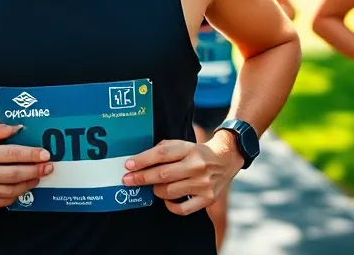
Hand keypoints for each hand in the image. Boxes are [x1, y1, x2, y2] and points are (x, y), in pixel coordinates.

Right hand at [0, 123, 52, 210]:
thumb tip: (19, 128)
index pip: (12, 154)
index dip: (31, 155)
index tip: (45, 154)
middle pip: (15, 174)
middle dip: (36, 170)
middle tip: (49, 167)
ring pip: (12, 190)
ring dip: (29, 183)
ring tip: (39, 177)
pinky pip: (4, 201)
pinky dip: (16, 194)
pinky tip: (23, 186)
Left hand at [120, 137, 242, 215]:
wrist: (226, 160)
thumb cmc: (197, 153)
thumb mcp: (182, 144)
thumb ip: (163, 150)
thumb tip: (138, 161)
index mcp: (189, 149)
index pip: (162, 154)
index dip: (142, 160)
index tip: (128, 165)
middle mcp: (197, 166)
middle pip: (163, 174)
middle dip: (142, 178)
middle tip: (127, 180)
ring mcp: (203, 184)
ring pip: (169, 192)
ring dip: (156, 190)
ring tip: (153, 186)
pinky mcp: (208, 199)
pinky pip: (182, 209)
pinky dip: (170, 205)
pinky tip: (167, 199)